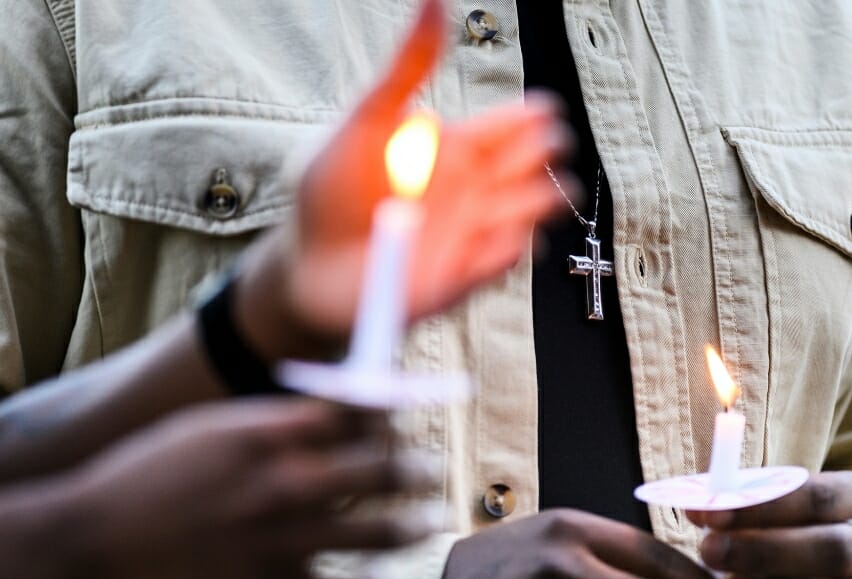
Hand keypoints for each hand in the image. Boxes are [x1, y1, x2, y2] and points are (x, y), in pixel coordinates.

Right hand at [57, 399, 441, 578]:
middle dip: (417, 467)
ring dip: (413, 525)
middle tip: (435, 468)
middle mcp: (287, 483)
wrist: (88, 544)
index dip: (392, 409)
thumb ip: (270, 421)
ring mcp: (285, 539)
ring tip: (429, 521)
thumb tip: (326, 411)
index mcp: (270, 435)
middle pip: (381, 469)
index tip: (406, 413)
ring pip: (378, 533)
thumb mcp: (207, 428)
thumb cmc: (144, 475)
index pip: (357, 412)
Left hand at [237, 0, 573, 359]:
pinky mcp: (467, 278)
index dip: (538, 117)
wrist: (306, 266)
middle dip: (545, 157)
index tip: (540, 113)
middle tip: (524, 156)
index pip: (520, 125)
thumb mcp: (365, 120)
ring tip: (502, 202)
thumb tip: (435, 0)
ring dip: (534, 202)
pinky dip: (505, 248)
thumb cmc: (328, 189)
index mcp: (459, 147)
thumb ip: (406, 68)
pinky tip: (482, 240)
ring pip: (535, 211)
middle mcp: (475, 188)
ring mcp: (474, 234)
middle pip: (539, 165)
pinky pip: (507, 258)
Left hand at [689, 472, 851, 578]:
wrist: (815, 576)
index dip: (763, 505)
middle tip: (710, 551)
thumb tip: (697, 503)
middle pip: (836, 549)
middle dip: (767, 551)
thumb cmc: (780, 525)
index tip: (712, 513)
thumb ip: (736, 498)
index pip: (819, 497)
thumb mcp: (766, 502)